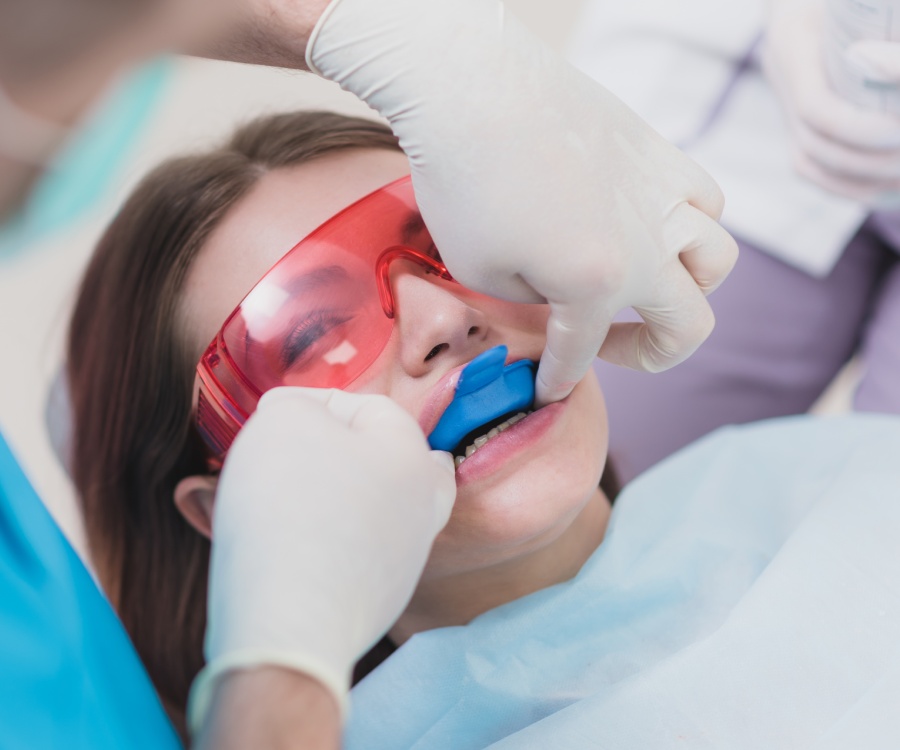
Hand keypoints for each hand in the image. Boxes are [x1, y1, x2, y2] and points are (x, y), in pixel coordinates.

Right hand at [188, 387, 455, 733]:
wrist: (290, 623)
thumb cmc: (291, 507)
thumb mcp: (284, 419)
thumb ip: (294, 405)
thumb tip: (297, 418)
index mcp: (413, 455)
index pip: (365, 407)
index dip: (309, 404)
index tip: (266, 421)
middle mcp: (421, 507)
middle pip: (376, 463)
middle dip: (321, 457)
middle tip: (278, 461)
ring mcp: (401, 560)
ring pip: (355, 512)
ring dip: (305, 501)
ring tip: (253, 504)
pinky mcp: (374, 602)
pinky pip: (338, 557)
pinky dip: (306, 545)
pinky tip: (264, 547)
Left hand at [307, 0, 736, 403]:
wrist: (471, 85)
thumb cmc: (464, 181)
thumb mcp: (480, 270)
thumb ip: (532, 301)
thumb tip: (556, 297)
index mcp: (597, 282)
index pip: (583, 351)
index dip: (559, 378)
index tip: (545, 391)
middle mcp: (647, 243)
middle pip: (690, 324)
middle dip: (652, 354)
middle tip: (611, 348)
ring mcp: (661, 192)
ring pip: (717, 257)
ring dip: (689, 288)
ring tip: (648, 286)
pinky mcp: (657, 150)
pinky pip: (704, 197)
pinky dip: (692, 223)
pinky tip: (653, 224)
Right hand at [761, 0, 899, 202]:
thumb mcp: (853, 5)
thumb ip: (888, 40)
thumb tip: (871, 62)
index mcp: (791, 40)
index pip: (815, 107)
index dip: (858, 129)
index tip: (898, 132)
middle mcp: (780, 72)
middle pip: (814, 143)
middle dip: (868, 162)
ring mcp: (785, 97)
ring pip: (809, 161)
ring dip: (860, 181)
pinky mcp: (798, 116)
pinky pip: (812, 165)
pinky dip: (849, 184)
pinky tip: (887, 191)